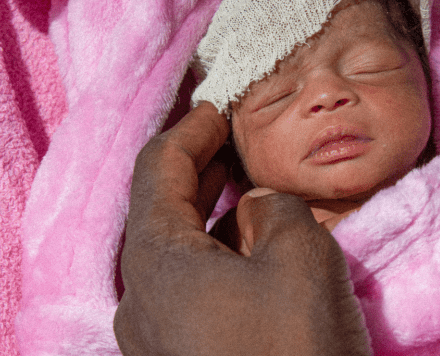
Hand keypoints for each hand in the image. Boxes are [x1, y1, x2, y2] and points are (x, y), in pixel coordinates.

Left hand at [114, 103, 370, 355]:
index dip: (190, 130)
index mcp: (157, 258)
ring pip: (179, 250)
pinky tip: (251, 250)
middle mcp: (141, 294)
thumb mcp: (298, 254)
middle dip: (199, 169)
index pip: (159, 168)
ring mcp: (156, 333)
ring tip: (247, 189)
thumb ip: (272, 208)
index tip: (218, 108)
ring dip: (211, 214)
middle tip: (233, 141)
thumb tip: (254, 205)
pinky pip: (191, 286)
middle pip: (162, 209)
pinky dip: (218, 254)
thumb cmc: (293, 347)